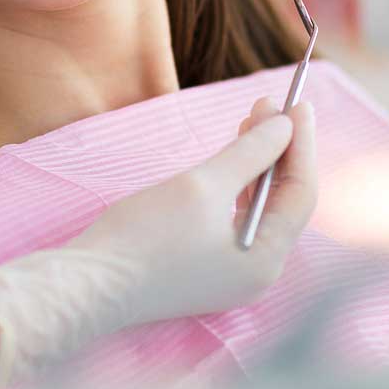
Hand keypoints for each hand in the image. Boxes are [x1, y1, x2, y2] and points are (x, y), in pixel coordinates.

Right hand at [69, 95, 317, 325]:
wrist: (88, 285)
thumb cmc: (146, 236)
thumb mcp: (202, 186)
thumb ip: (250, 153)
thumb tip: (285, 126)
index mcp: (265, 261)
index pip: (300, 194)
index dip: (300, 144)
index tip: (298, 103)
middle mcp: (257, 272)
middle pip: (282, 202)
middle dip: (278, 150)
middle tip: (272, 104)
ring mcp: (230, 273)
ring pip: (257, 208)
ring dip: (256, 164)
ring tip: (252, 119)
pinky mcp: (205, 268)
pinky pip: (234, 220)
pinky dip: (236, 186)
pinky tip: (231, 157)